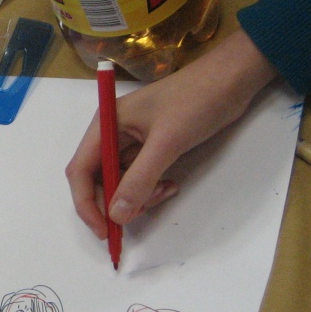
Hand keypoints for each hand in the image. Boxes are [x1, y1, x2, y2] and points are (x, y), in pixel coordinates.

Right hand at [65, 30, 278, 235]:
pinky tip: (172, 184)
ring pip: (120, 182)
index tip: (104, 230)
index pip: (80, 170)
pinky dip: (151, 188)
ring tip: (166, 191)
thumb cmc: (195, 103)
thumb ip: (139, 179)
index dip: (86, 203)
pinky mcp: (150, 147)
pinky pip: (139, 177)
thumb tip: (116, 215)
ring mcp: (131, 141)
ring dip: (138, 196)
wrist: (230, 81)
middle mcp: (112, 133)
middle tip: (140, 214)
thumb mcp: (166, 143)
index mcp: (106, 124)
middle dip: (115, 201)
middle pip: (97, 179)